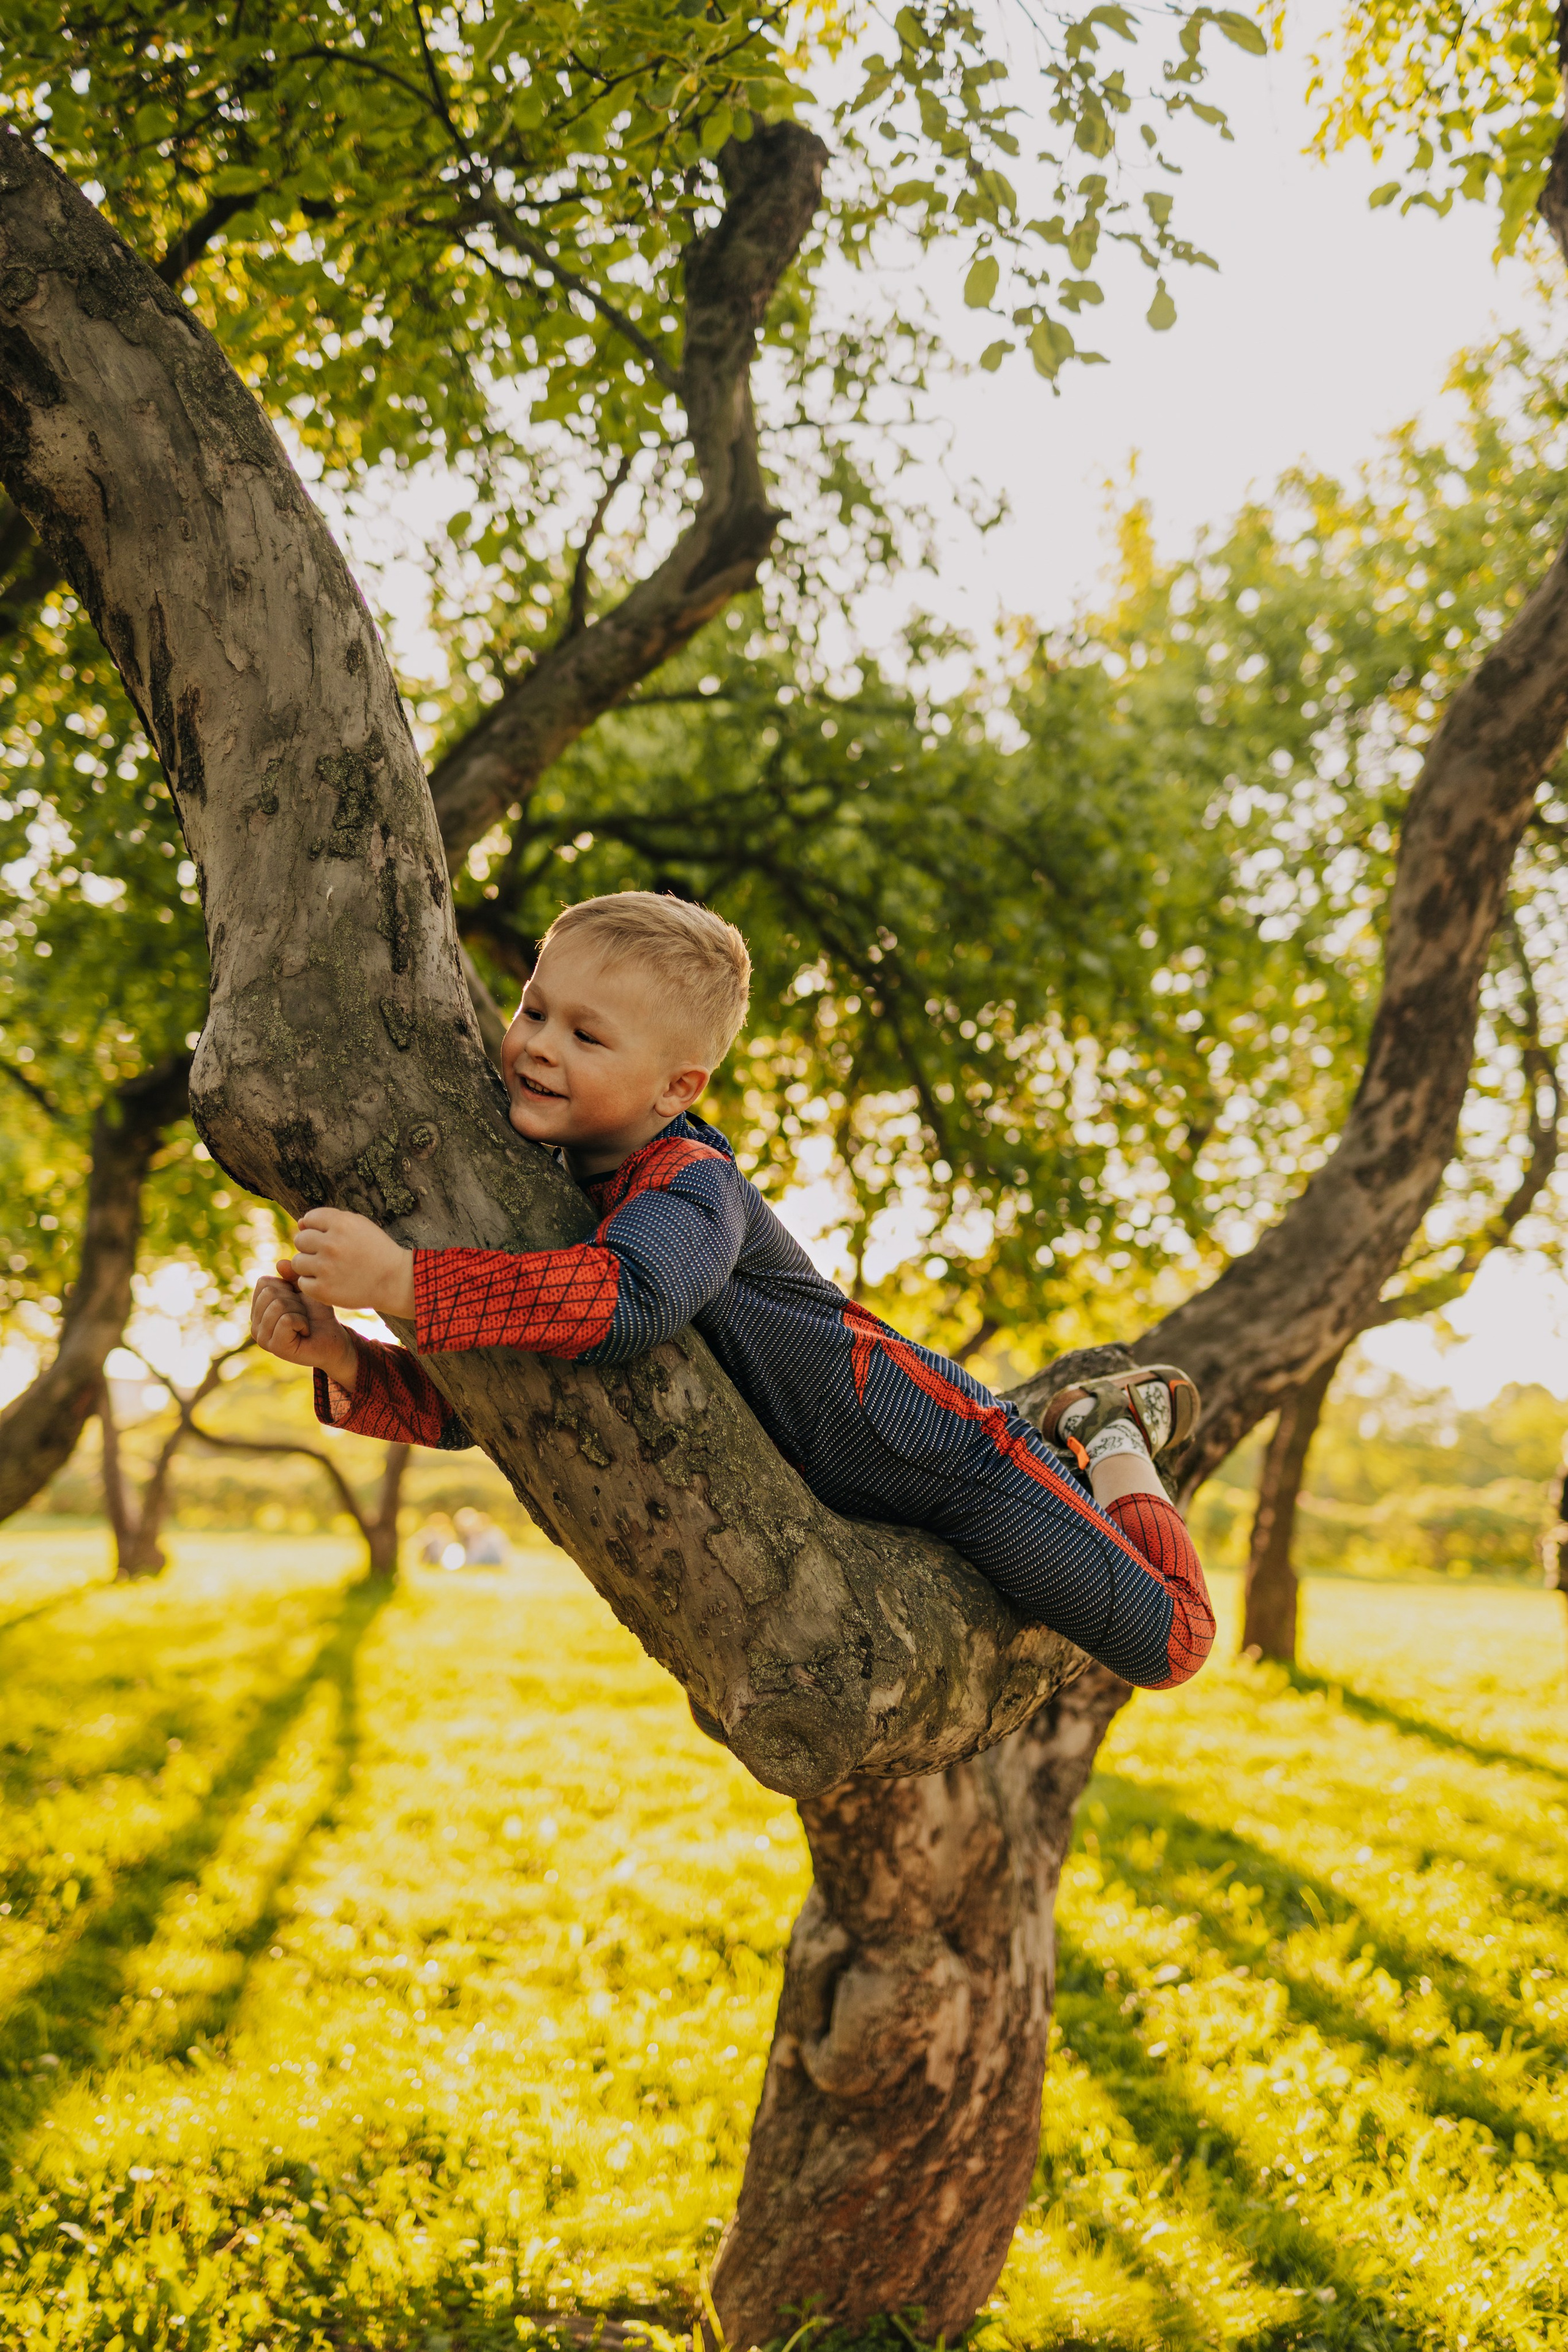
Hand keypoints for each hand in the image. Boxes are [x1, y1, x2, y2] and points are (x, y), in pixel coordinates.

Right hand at [250, 1269, 359, 1388]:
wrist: (334, 1338)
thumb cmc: (317, 1314)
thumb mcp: (304, 1289)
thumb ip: (292, 1275)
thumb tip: (280, 1264)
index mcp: (257, 1309)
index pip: (264, 1282)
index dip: (287, 1287)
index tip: (297, 1301)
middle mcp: (254, 1324)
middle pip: (270, 1292)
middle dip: (294, 1299)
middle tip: (302, 1314)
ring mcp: (262, 1337)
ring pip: (278, 1305)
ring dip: (299, 1311)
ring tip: (303, 1323)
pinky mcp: (274, 1347)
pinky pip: (287, 1320)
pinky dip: (302, 1322)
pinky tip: (305, 1332)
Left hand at [286, 1207, 416, 1320]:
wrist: (394, 1280)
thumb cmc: (374, 1250)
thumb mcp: (358, 1226)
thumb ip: (329, 1220)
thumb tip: (299, 1223)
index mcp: (341, 1223)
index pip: (309, 1218)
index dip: (319, 1228)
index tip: (333, 1238)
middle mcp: (331, 1244)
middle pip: (300, 1240)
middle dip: (312, 1247)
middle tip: (332, 1256)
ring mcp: (326, 1268)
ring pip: (297, 1262)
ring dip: (309, 1266)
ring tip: (329, 1270)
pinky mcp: (323, 1290)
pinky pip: (302, 1283)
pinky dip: (313, 1284)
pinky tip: (329, 1282)